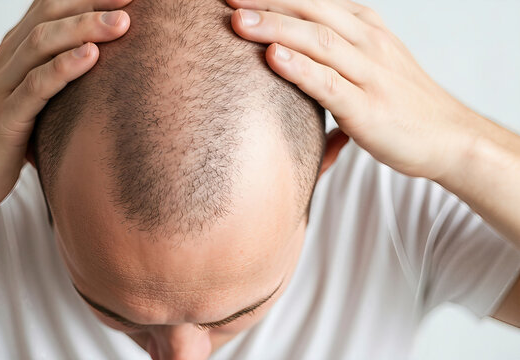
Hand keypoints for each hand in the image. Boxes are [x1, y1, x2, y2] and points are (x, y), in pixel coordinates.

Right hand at [0, 0, 131, 217]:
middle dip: (91, 3)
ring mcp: (2, 87)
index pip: (50, 9)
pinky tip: (91, 57)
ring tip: (121, 23)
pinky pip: (35, 86)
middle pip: (49, 15)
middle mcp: (7, 61)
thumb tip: (98, 70)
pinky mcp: (3, 119)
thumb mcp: (32, 101)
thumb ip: (55, 80)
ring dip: (84, 28)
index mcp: (15, 53)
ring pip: (41, 44)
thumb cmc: (4, 139)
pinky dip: (63, 68)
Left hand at [227, 0, 484, 180]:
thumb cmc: (401, 101)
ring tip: (238, 22)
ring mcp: (370, 74)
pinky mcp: (368, 108)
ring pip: (318, 41)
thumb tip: (290, 45)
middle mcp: (368, 41)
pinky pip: (329, 84)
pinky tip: (273, 58)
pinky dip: (299, 69)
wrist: (451, 136)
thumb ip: (334, 50)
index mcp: (364, 26)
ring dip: (275, 28)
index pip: (314, 0)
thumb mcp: (370, 61)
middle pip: (311, 11)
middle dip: (267, 2)